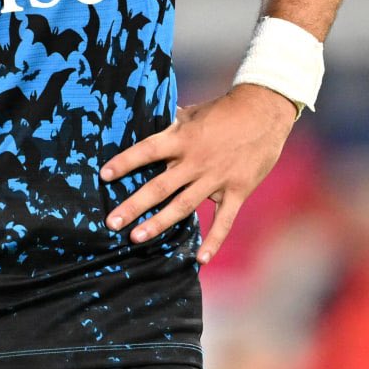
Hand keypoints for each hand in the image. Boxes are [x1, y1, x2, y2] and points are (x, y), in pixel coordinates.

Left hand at [100, 83, 296, 264]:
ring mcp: (216, 178)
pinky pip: (223, 220)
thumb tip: (153, 126)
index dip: (125, 162)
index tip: (104, 175)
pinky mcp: (237, 190)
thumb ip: (173, 125)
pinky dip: (213, 241)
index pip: (147, 151)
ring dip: (158, 223)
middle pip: (159, 187)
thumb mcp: (194, 112)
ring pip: (183, 206)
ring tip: (136, 238)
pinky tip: (199, 259)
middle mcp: (195, 160)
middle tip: (112, 222)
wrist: (264, 111)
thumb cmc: (225, 109)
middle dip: (133, 205)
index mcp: (182, 138)